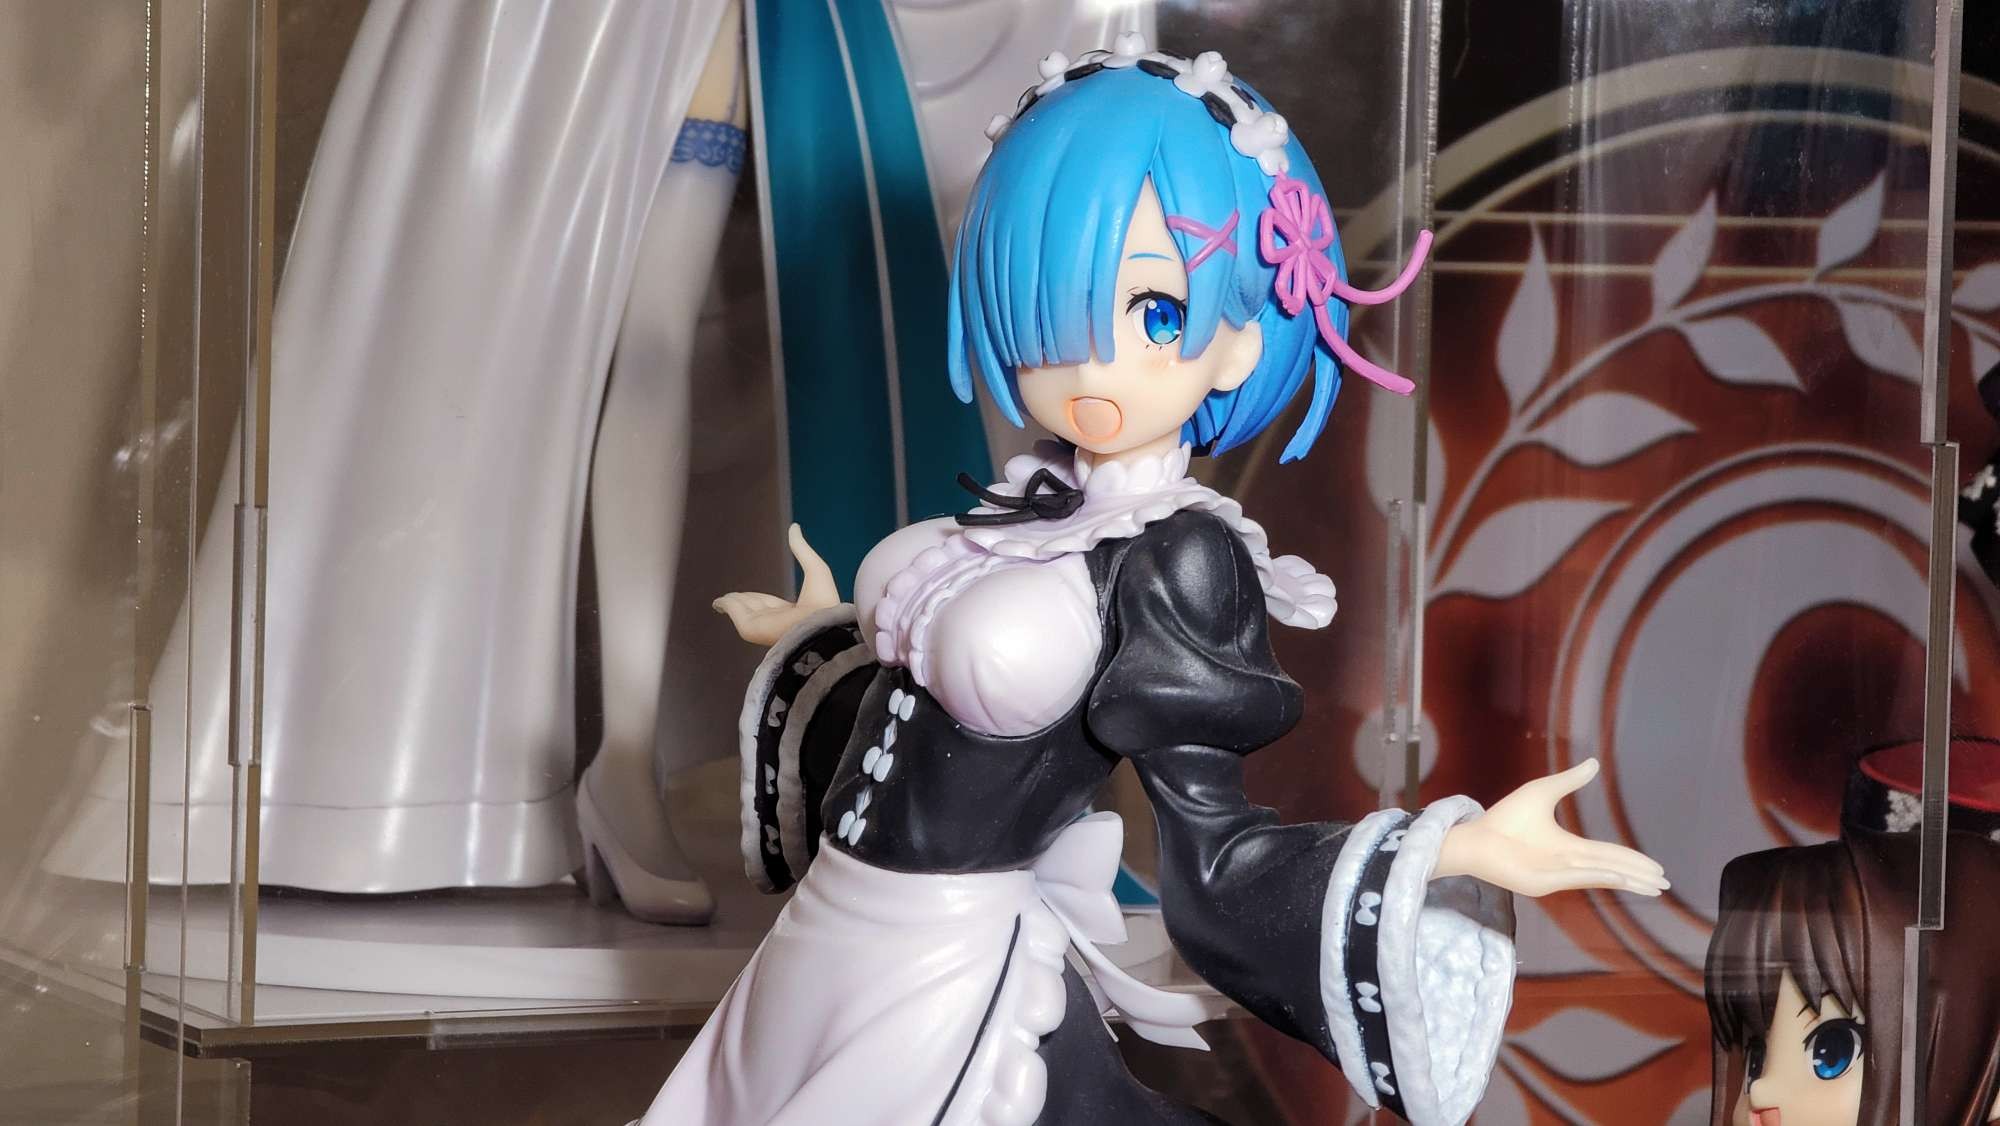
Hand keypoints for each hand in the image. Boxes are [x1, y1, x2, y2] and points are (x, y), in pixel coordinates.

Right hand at [712, 524, 841, 645]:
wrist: (822, 626)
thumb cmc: (824, 602)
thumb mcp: (814, 568)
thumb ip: (801, 548)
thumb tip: (794, 527)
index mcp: (793, 614)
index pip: (771, 605)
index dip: (760, 599)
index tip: (751, 596)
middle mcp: (776, 622)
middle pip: (754, 608)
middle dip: (742, 602)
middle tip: (731, 598)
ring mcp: (762, 625)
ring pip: (742, 610)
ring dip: (731, 604)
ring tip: (720, 600)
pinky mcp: (750, 627)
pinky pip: (735, 611)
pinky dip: (726, 605)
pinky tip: (719, 602)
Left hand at [1432, 759, 1668, 897]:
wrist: (1476, 836)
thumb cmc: (1506, 818)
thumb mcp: (1542, 792)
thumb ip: (1569, 781)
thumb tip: (1593, 763)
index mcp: (1569, 848)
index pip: (1609, 854)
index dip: (1632, 860)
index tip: (1656, 867)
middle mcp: (1567, 865)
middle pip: (1611, 869)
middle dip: (1637, 875)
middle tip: (1664, 882)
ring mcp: (1556, 876)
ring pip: (1599, 878)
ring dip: (1626, 880)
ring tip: (1652, 885)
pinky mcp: (1543, 883)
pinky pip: (1576, 879)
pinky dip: (1599, 876)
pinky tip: (1618, 876)